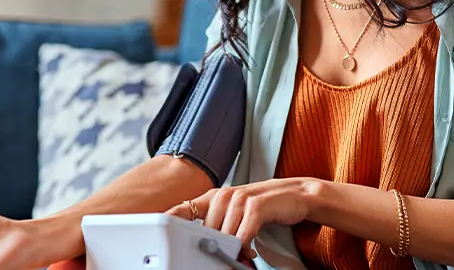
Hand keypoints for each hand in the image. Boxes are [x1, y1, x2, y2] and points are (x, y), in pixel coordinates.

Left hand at [165, 178, 320, 259]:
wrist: (295, 195)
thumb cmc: (263, 207)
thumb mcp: (236, 212)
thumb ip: (218, 225)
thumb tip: (203, 246)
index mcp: (214, 196)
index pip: (184, 209)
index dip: (169, 220)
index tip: (158, 232)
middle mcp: (223, 195)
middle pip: (205, 230)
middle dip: (213, 247)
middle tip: (222, 258)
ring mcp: (239, 199)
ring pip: (223, 235)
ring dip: (231, 250)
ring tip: (241, 256)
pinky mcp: (255, 207)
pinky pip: (242, 236)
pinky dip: (244, 247)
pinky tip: (249, 252)